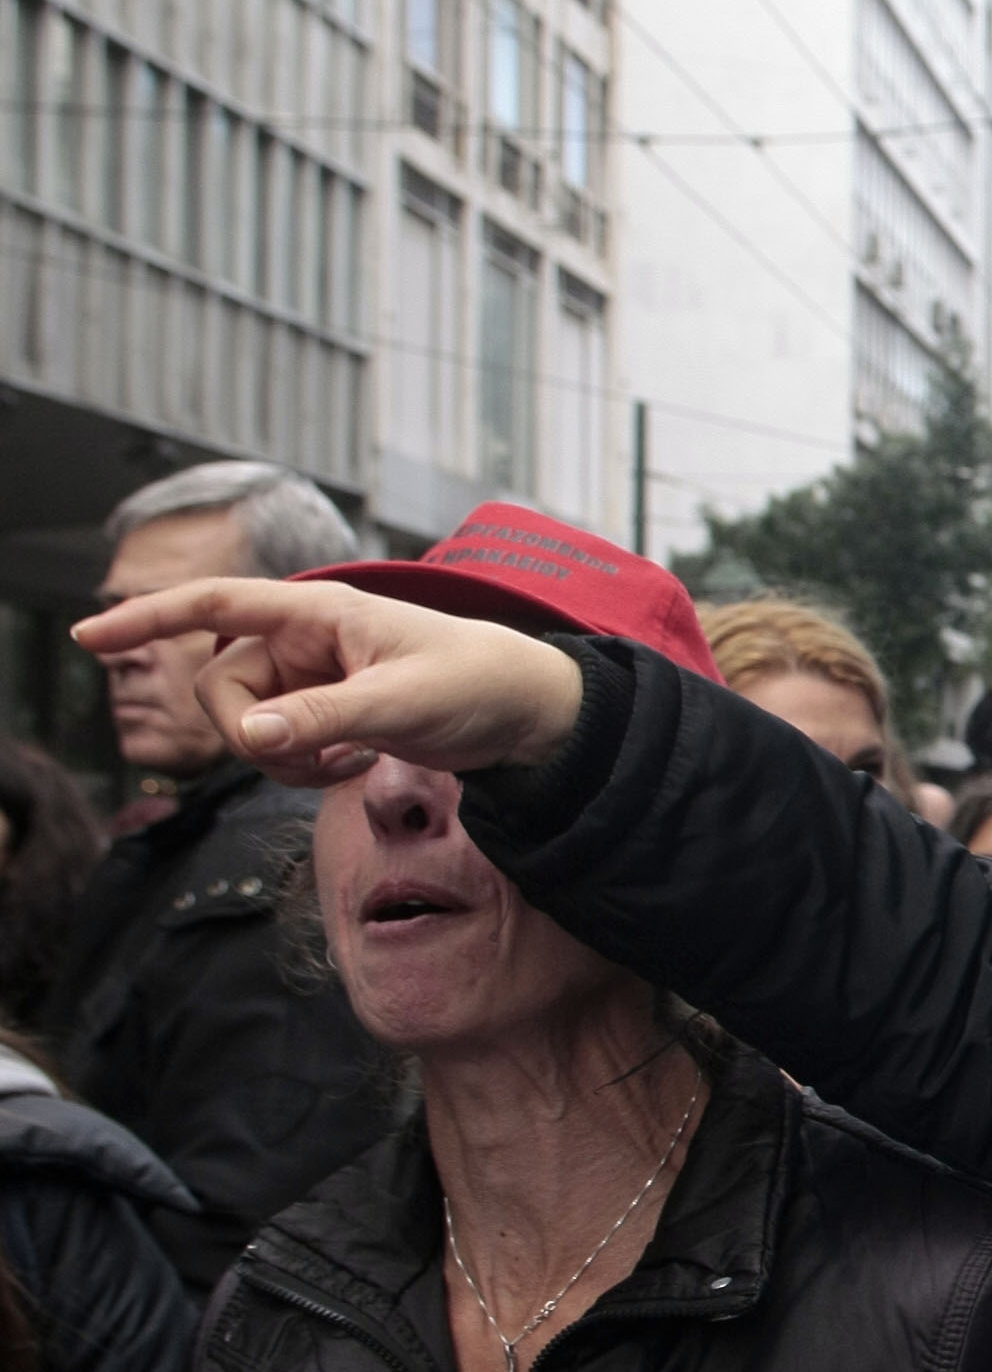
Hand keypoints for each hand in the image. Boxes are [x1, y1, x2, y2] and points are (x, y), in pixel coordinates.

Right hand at [69, 580, 586, 786]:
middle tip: (314, 757)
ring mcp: (310, 678)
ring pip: (245, 725)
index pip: (215, 605)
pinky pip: (276, 746)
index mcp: (318, 613)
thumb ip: (325, 718)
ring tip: (346, 760)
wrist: (522, 711)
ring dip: (281, 758)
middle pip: (221, 688)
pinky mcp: (322, 712)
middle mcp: (303, 640)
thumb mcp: (403, 703)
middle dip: (251, 733)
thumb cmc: (475, 684)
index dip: (149, 618)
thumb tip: (251, 738)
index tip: (89, 636)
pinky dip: (301, 766)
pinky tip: (351, 763)